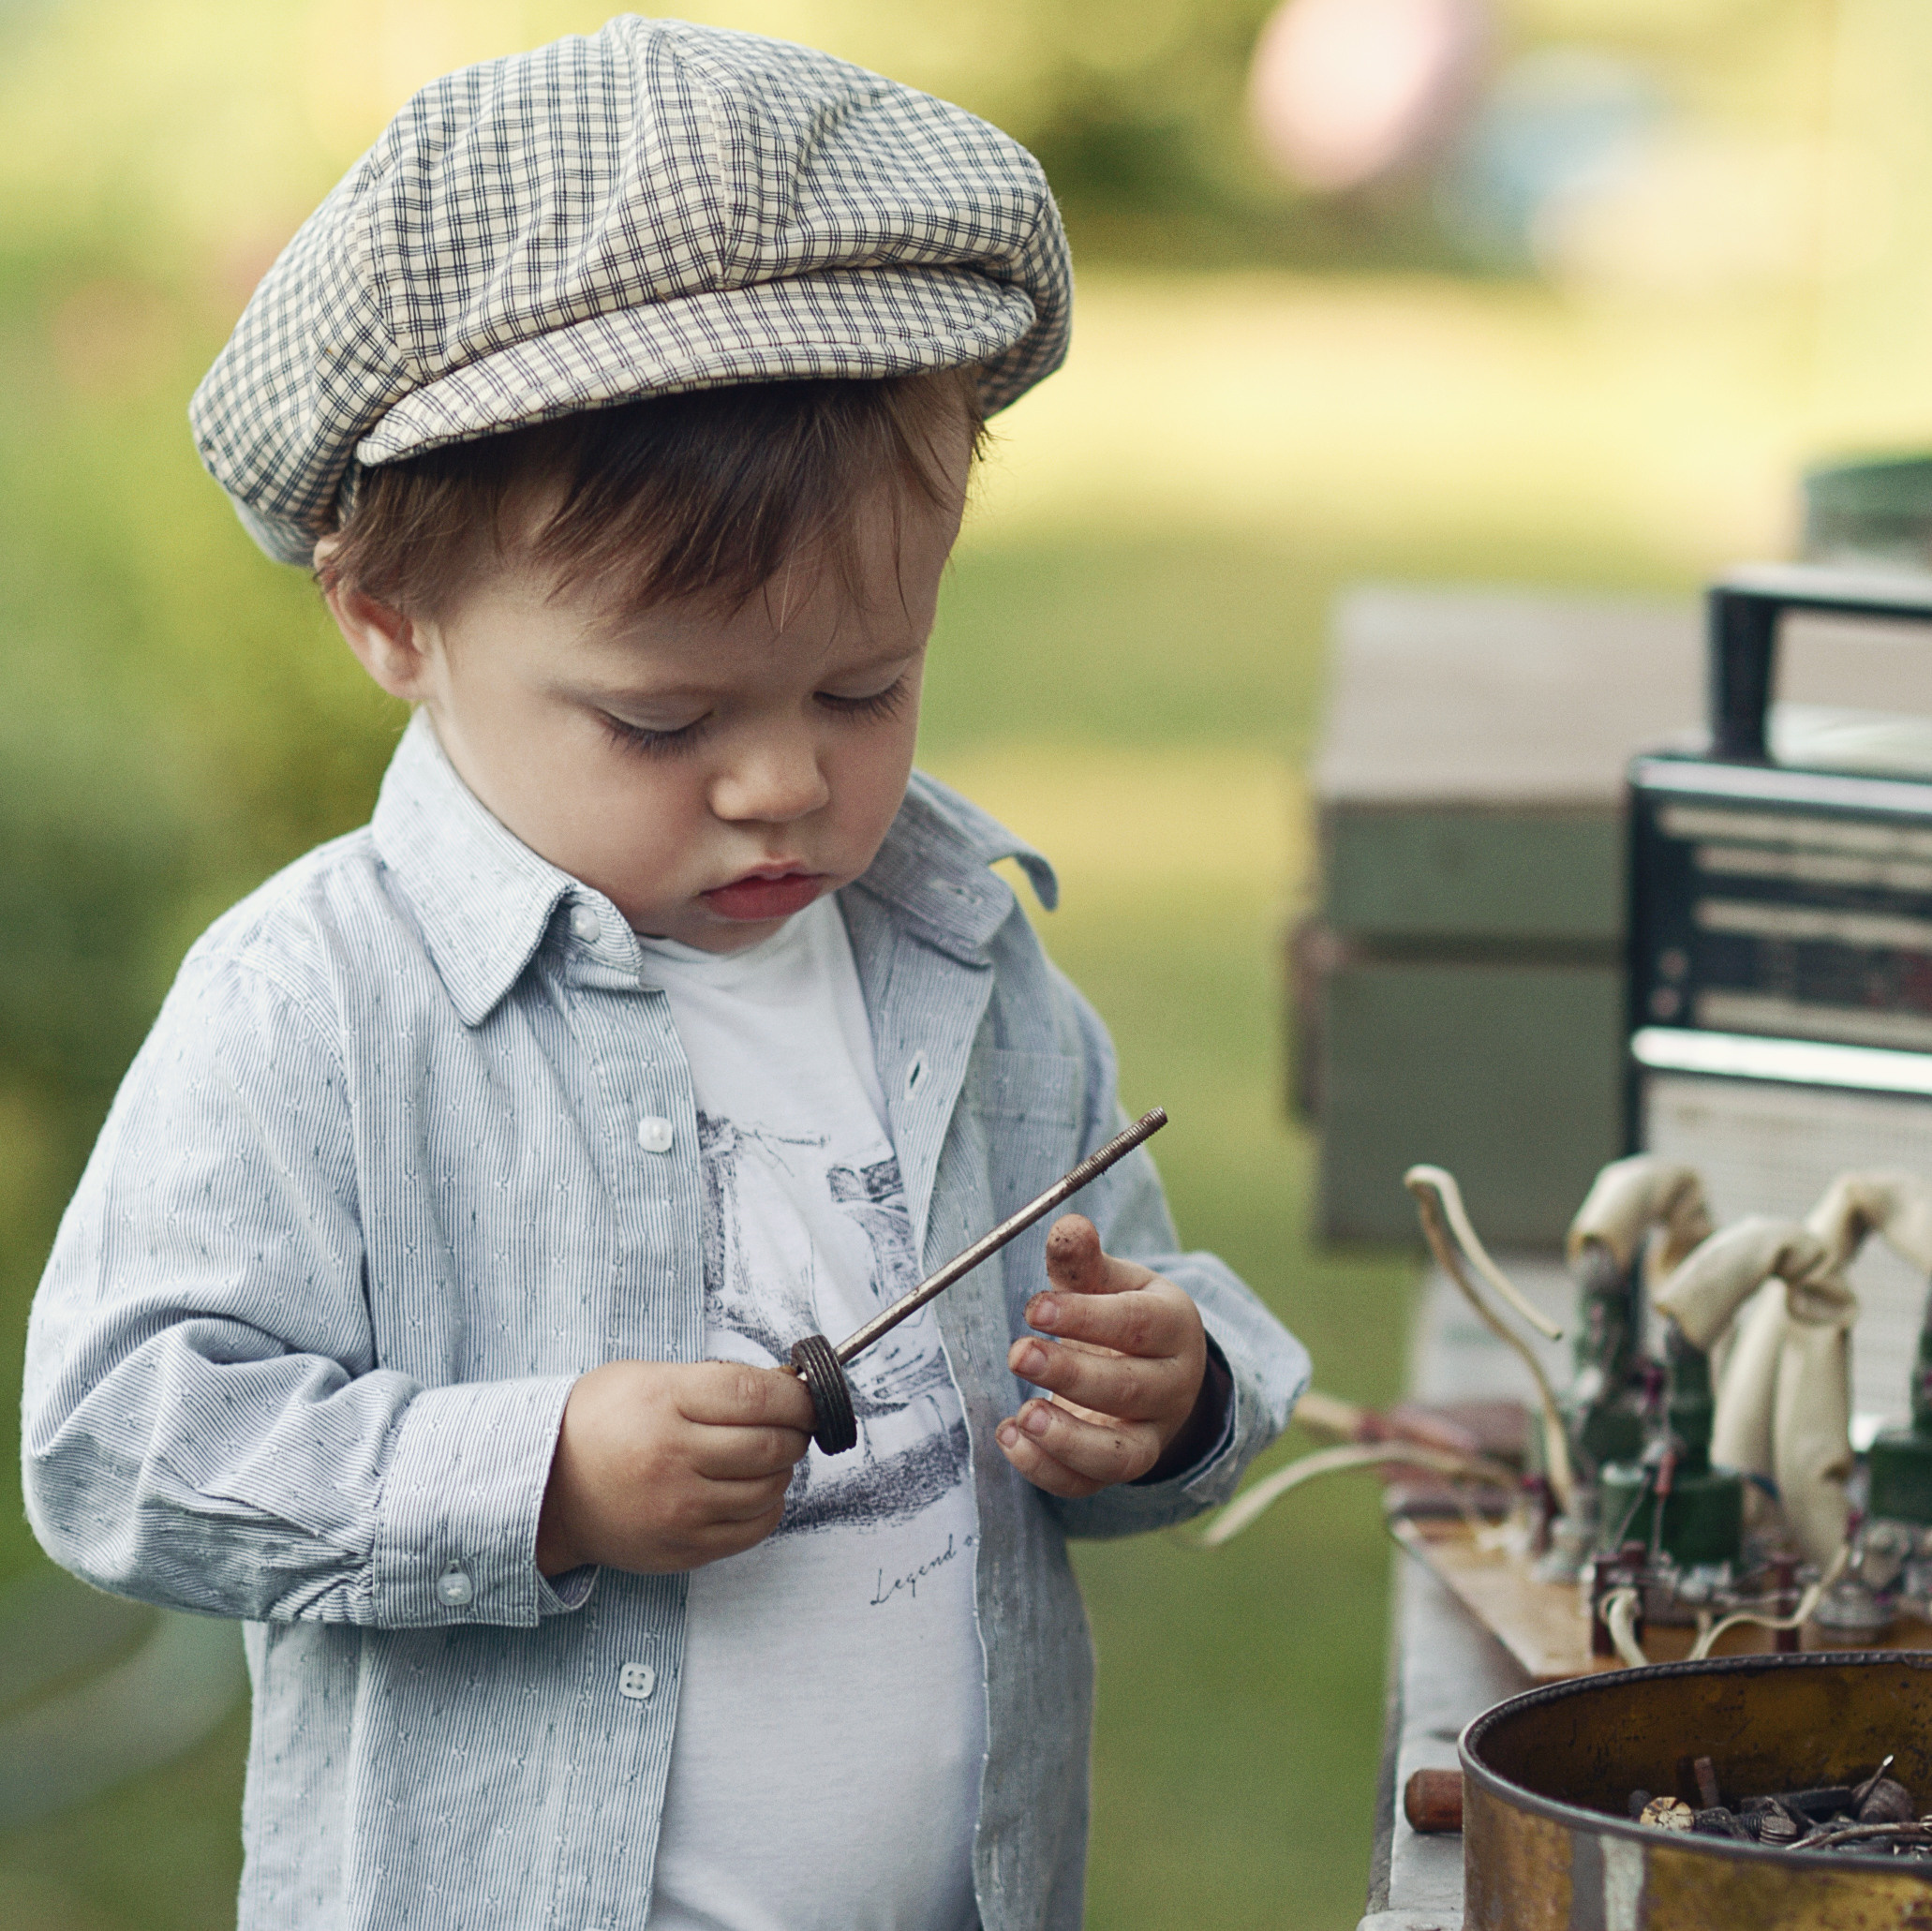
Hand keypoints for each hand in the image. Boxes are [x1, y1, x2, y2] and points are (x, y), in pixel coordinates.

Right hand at [535, 1359, 815, 1575]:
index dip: (796, 1394)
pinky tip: (750, 1488)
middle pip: (772, 1444)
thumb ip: (713, 1381)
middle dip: (796, 1430)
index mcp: (664, 1403)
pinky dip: (767, 1505)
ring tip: (763, 1454)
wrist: (545, 1490)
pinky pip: (754, 1528)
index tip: (805, 1394)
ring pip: (770, 1488)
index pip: (757, 1395)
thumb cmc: (596, 1423)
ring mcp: (679, 1510)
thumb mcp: (646, 1377)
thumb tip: (783, 1389)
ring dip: (782, 1468)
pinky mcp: (683, 1549)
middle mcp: (673, 1458)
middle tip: (792, 1422)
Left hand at [995, 1214, 1211, 1498]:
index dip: (1087, 1318)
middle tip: (1019, 1354)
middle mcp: (1171, 1386)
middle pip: (1129, 1389)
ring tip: (1022, 1416)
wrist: (1157, 1368)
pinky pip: (1088, 1484)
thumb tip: (1065, 1225)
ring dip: (1068, 1440)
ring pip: (1120, 1454)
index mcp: (1174, 1326)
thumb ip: (1084, 1261)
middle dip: (1071, 1375)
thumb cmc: (1125, 1314)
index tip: (1036, 1308)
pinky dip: (1047, 1470)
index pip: (1138, 1325)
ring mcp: (1149, 1434)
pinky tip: (1009, 1437)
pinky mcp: (1118, 1466)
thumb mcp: (1112, 1281)